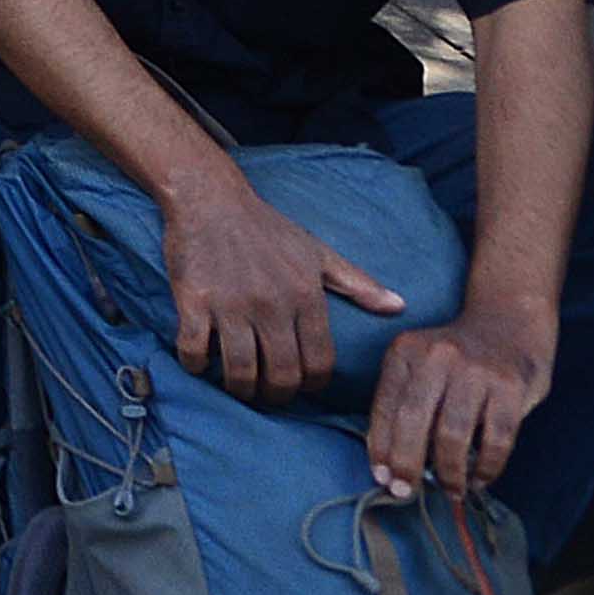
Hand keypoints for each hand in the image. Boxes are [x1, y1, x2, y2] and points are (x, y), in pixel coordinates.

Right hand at [164, 174, 406, 405]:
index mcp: (305, 296)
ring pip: (240, 370)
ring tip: (238, 387)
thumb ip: (358, 284)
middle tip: (268, 395)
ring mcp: (230, 305)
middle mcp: (272, 305)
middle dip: (277, 395)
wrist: (210, 199)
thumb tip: (400, 307)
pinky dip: (195, 364)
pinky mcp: (194, 301)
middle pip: (281, 374)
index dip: (312, 385)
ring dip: (239, 388)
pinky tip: (198, 362)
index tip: (302, 387)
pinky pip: (194, 349)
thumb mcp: (317, 253)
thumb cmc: (267, 228)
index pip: (319, 362)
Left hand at [364, 306, 554, 500]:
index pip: (385, 407)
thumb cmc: (455, 360)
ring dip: (449, 472)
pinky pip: (497, 438)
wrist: (509, 324)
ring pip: (453, 434)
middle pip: (413, 421)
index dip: (380, 447)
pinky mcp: (511, 386)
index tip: (382, 477)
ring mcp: (476, 370)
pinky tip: (480, 480)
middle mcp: (437, 357)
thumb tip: (388, 465)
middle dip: (407, 464)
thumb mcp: (418, 366)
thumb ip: (403, 404)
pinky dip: (487, 467)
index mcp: (405, 352)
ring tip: (450, 491)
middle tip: (406, 493)